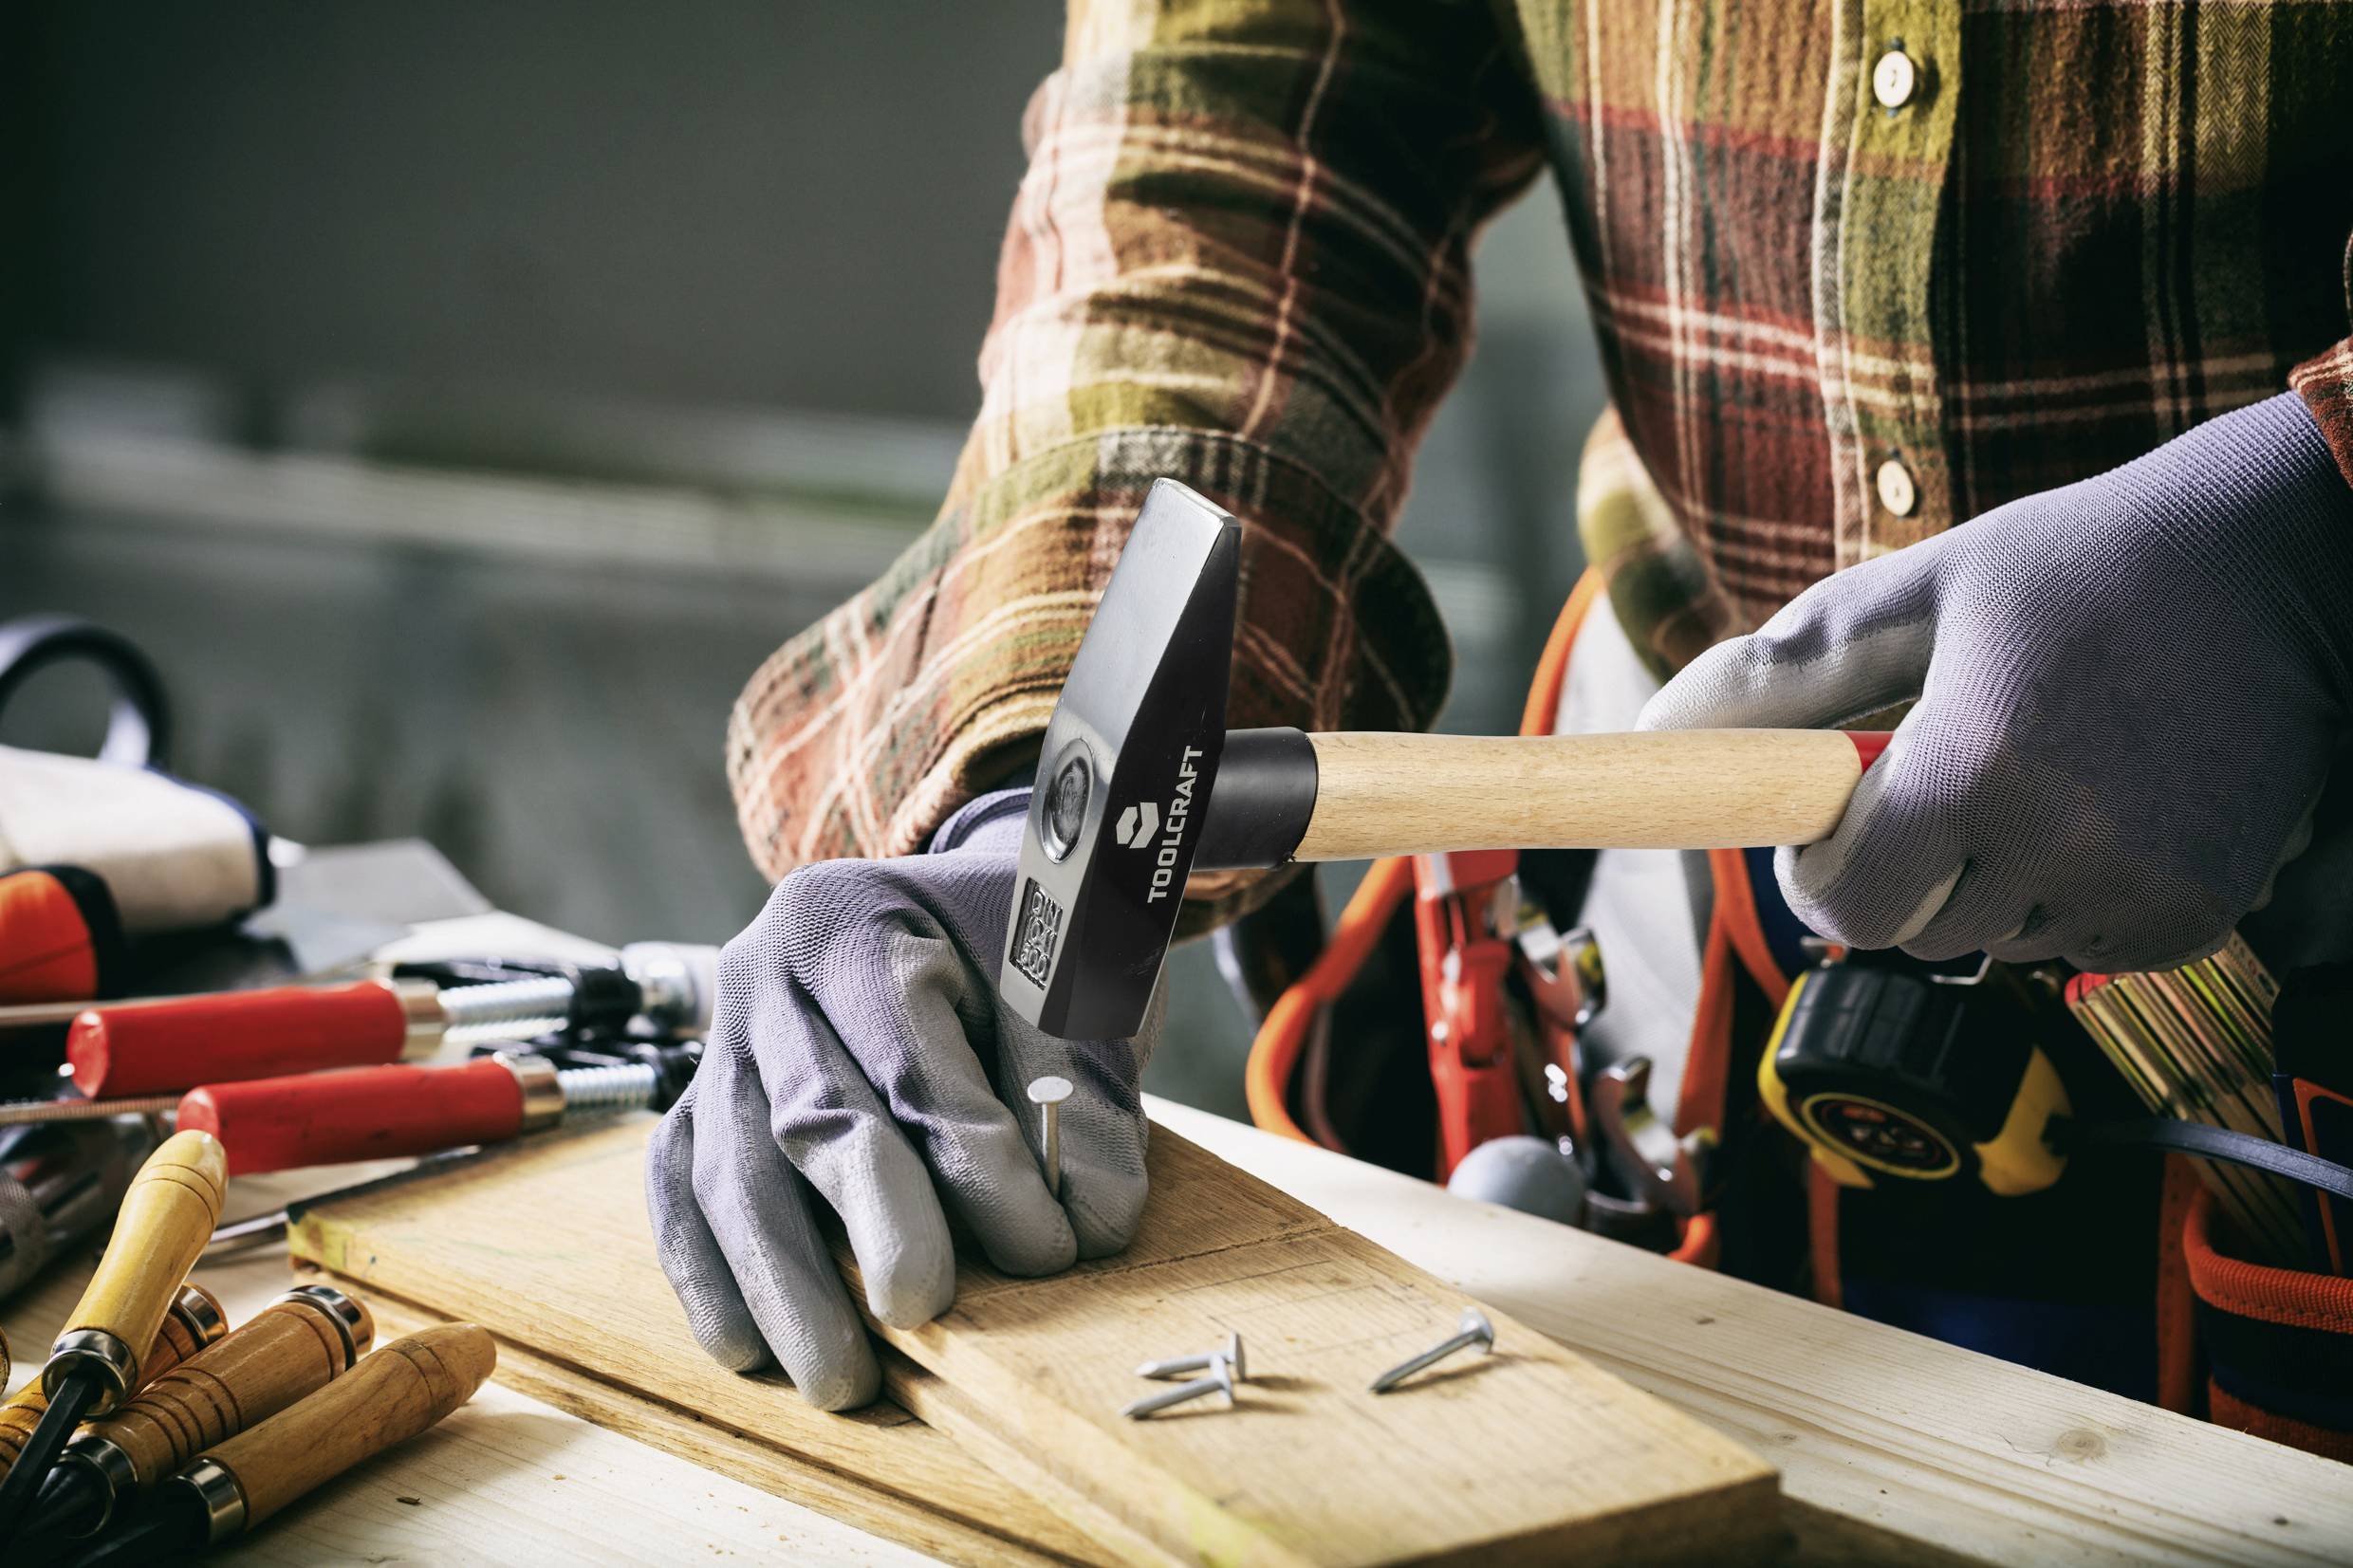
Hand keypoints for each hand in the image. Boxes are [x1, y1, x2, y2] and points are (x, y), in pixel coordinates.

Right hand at [647, 789, 1156, 1408]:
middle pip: (805, 1116)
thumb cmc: (1018, 948)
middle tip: (924, 1314)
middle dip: (865, 1229)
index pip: (913, 1063)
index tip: (1048, 1250)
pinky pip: (679, 1193)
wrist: (957, 911)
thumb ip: (1086, 1102)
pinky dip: (711, 1277)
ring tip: (843, 1377)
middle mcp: (769, 976)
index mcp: (863, 923)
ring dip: (782, 1286)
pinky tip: (751, 1349)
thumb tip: (1091, 1227)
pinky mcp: (698, 1104)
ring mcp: (720, 1043)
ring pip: (727, 1170)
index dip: (977, 1168)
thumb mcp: (1076, 990)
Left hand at [1640, 392, 2352, 971]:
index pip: (1842, 903)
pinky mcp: (2199, 918)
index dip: (1822, 867)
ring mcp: (2138, 892)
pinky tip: (2107, 806)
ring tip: (2042, 773)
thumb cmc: (2086, 568)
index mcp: (1972, 766)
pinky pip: (2080, 950)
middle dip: (1902, 869)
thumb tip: (1655, 731)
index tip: (1838, 820)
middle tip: (1949, 773)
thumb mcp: (1921, 592)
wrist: (2286, 568)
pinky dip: (2070, 898)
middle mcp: (2061, 847)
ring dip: (1989, 883)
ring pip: (1995, 945)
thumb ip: (1782, 673)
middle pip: (1912, 932)